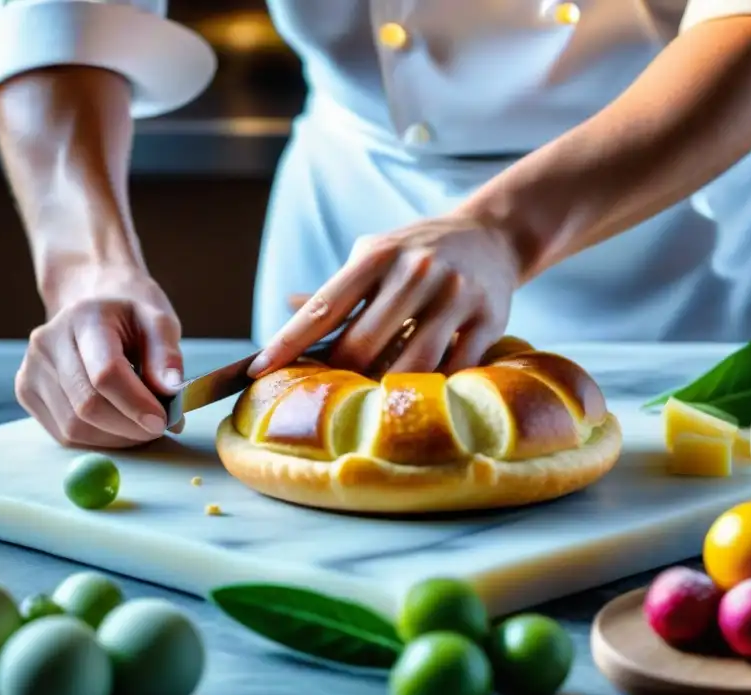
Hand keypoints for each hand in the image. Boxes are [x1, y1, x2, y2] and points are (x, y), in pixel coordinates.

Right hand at [15, 266, 184, 448]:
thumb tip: (171, 390)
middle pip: (87, 405)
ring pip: (73, 426)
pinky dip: (96, 440)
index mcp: (84, 317)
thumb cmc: (131, 319)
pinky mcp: (25, 390)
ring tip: (141, 427)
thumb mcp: (159, 323)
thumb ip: (167, 356)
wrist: (92, 306)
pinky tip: (117, 426)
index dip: (136, 404)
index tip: (163, 421)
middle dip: (128, 427)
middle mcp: (48, 341)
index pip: (106, 373)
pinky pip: (62, 432)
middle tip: (158, 428)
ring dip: (115, 438)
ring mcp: (30, 367)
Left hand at [251, 214, 523, 376]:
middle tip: (333, 393)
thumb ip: (338, 289)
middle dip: (341, 375)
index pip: (323, 306)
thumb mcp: (376, 255)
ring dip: (386, 389)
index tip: (259, 369)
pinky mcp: (487, 318)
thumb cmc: (418, 253)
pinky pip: (453, 369)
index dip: (288, 341)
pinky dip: (431, 389)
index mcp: (378, 255)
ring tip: (373, 401)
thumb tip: (286, 309)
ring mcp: (455, 294)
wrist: (491, 237)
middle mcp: (416, 271)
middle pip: (362, 344)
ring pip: (410, 362)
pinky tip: (419, 396)